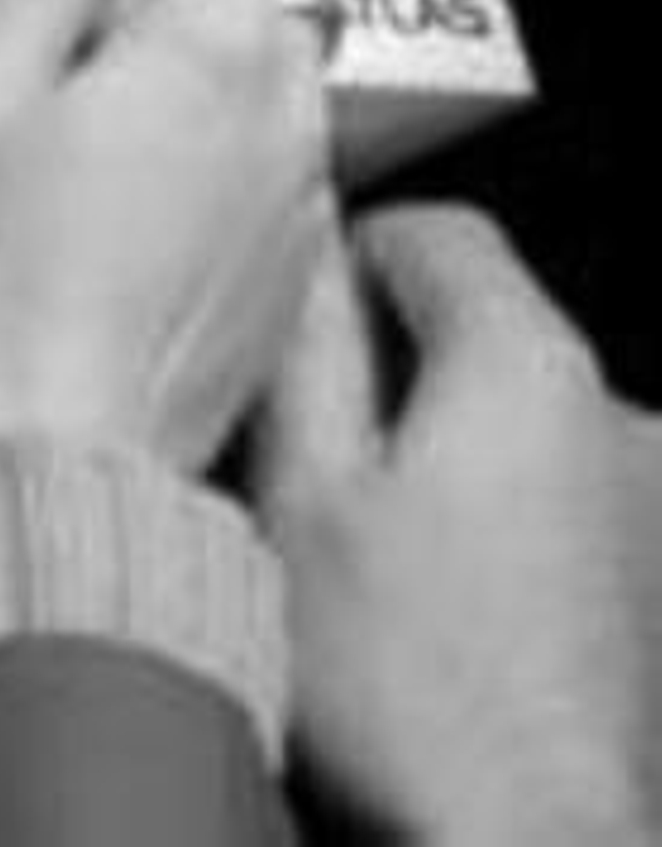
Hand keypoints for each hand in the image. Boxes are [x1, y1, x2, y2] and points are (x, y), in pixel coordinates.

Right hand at [0, 0, 331, 466]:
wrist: (51, 481)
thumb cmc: (0, 308)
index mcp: (211, 43)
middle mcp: (279, 106)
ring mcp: (292, 189)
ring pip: (255, 58)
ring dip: (184, 41)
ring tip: (69, 96)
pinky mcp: (284, 262)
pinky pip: (256, 148)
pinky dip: (197, 130)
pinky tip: (109, 182)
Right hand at [258, 202, 652, 846]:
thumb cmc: (414, 698)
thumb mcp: (302, 496)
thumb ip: (304, 348)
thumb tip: (305, 257)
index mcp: (525, 359)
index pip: (437, 231)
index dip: (354, 262)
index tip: (304, 329)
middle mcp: (613, 411)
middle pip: (487, 331)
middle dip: (401, 377)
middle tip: (323, 468)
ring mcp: (649, 502)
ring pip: (524, 429)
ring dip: (458, 464)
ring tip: (385, 564)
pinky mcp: (654, 585)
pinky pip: (566, 509)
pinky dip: (509, 534)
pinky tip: (450, 617)